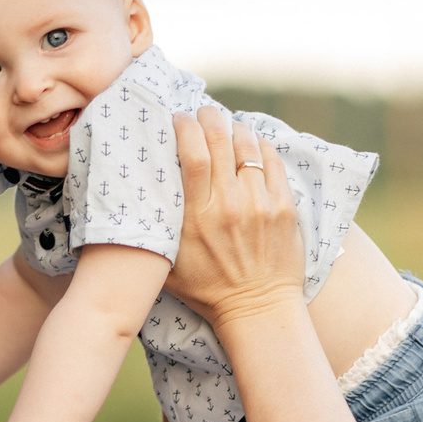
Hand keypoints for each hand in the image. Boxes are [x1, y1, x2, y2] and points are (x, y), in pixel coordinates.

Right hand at [164, 107, 303, 326]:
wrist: (257, 309)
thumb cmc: (206, 289)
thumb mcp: (168, 262)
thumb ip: (156, 227)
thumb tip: (138, 192)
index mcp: (198, 218)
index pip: (193, 155)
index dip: (185, 127)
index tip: (178, 118)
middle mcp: (231, 206)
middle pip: (220, 141)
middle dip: (209, 117)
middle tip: (202, 112)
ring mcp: (261, 205)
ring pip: (248, 145)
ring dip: (235, 128)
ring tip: (226, 127)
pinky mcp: (284, 207)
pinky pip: (272, 161)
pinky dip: (260, 145)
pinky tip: (250, 143)